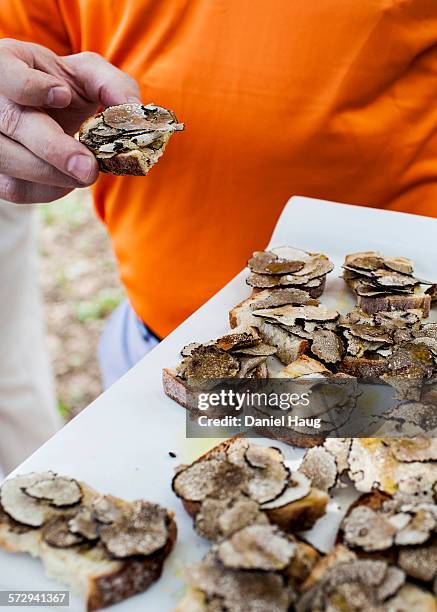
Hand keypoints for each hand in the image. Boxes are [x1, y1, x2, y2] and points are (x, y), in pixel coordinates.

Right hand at [0, 39, 140, 202]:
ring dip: (51, 174)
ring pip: (8, 159)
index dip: (31, 86)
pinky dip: (46, 190)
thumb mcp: (93, 77)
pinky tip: (69, 182)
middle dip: (53, 148)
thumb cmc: (68, 89)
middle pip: (11, 122)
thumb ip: (114, 87)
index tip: (63, 95)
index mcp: (8, 64)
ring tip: (85, 174)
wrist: (51, 114)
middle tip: (88, 167)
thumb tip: (132, 112)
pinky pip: (15, 187)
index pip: (6, 72)